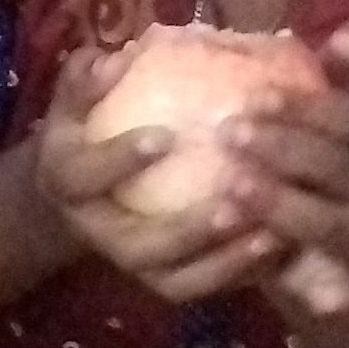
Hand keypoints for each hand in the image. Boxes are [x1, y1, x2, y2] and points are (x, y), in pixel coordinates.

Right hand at [32, 45, 288, 302]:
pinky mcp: (167, 281)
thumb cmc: (88, 133)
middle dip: (185, 230)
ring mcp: (135, 266)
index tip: (165, 136)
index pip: (86, 176)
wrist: (82, 193)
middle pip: (137, 247)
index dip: (120, 160)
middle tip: (234, 202)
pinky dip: (241, 271)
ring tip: (269, 232)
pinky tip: (280, 244)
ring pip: (176, 280)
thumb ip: (87, 82)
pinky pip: (205, 286)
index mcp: (68, 185)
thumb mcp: (77, 103)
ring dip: (223, 260)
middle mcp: (99, 234)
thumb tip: (112, 60)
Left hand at [218, 17, 348, 320]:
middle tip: (228, 132)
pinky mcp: (340, 276)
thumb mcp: (316, 105)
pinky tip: (308, 296)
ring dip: (281, 206)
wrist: (310, 230)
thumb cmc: (304, 148)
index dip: (304, 108)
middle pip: (335, 167)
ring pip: (327, 223)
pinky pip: (332, 282)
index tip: (254, 95)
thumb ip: (337, 67)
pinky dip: (325, 288)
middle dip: (284, 151)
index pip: (348, 116)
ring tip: (229, 188)